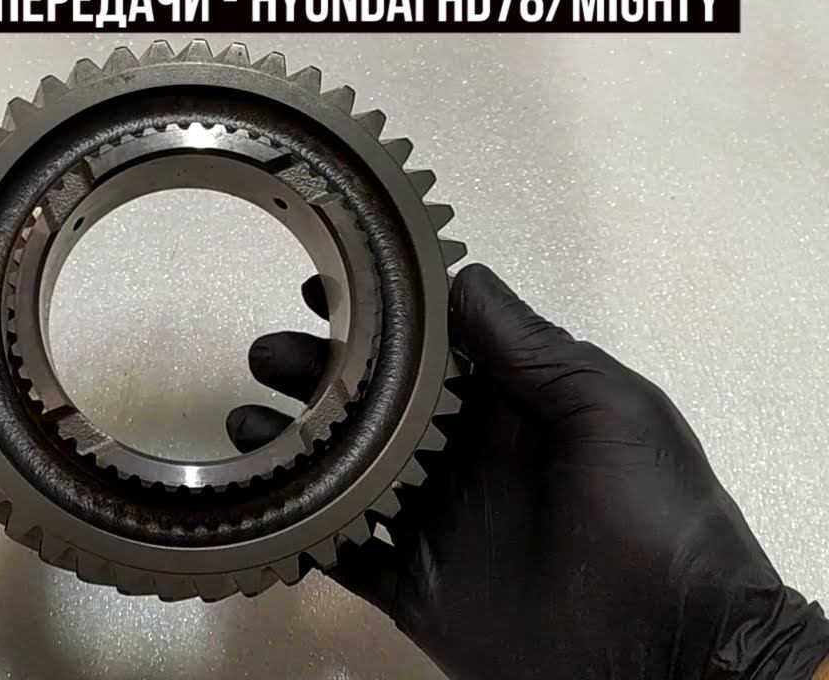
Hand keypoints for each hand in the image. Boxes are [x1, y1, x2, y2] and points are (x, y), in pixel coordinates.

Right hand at [229, 264, 828, 679]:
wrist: (671, 655)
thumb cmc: (655, 516)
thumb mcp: (607, 409)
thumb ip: (531, 347)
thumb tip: (461, 274)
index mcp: (510, 409)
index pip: (427, 351)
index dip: (375, 318)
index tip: (323, 284)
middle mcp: (463, 459)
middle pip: (372, 408)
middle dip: (317, 377)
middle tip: (265, 355)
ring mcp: (435, 525)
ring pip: (347, 477)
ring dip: (296, 449)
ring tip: (244, 426)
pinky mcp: (416, 589)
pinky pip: (347, 557)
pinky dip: (305, 535)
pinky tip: (265, 509)